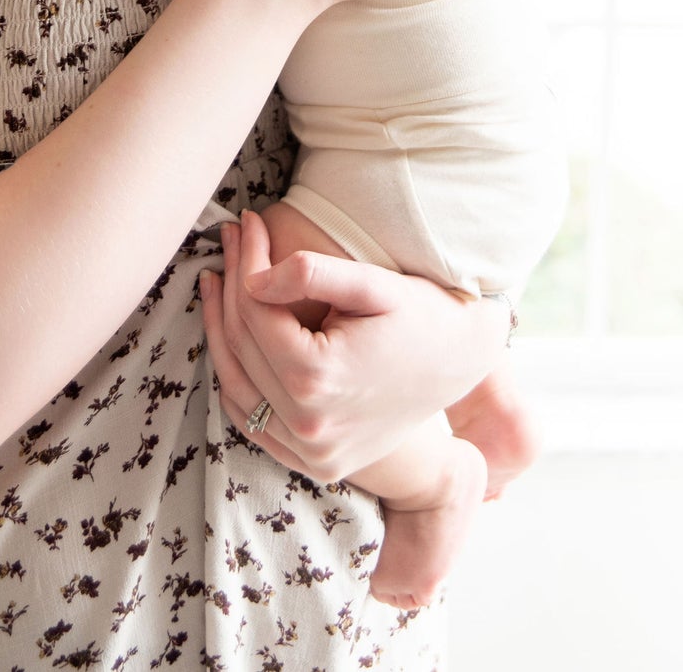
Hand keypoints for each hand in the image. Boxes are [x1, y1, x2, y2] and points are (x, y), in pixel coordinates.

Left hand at [200, 209, 506, 481]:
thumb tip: (253, 279)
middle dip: (231, 284)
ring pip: (238, 386)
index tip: (248, 221)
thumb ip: (312, 273)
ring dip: (221, 329)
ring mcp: (312, 452)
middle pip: (242, 346)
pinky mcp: (316, 462)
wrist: (463, 364)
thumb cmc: (422, 315)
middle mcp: (310, 426)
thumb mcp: (374, 284)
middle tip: (232, 236)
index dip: (246, 261)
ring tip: (219, 279)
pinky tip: (231, 337)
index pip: (255, 312)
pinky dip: (237, 380)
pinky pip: (254, 422)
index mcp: (319, 380)